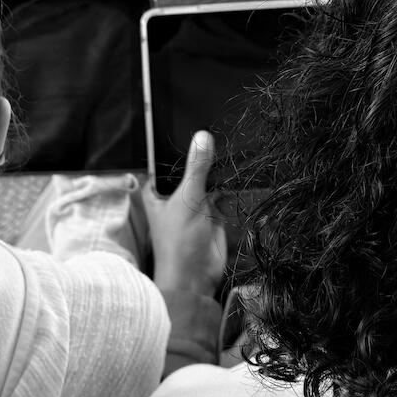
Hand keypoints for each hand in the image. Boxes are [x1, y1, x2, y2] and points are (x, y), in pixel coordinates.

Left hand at [143, 131, 227, 296]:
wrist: (196, 278)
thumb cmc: (179, 242)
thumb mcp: (187, 199)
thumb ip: (197, 168)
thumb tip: (203, 136)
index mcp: (157, 191)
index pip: (165, 160)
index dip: (176, 143)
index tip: (188, 117)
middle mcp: (174, 195)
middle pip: (188, 167)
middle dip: (201, 154)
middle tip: (218, 124)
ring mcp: (195, 203)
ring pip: (207, 178)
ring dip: (218, 167)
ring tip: (232, 139)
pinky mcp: (214, 212)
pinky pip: (223, 191)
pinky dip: (230, 182)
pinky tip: (240, 165)